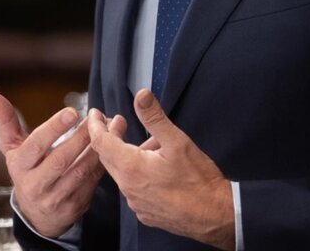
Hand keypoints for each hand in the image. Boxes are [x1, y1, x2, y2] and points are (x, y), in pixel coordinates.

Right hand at [0, 90, 124, 237]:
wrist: (37, 214)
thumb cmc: (25, 168)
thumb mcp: (12, 146)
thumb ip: (4, 119)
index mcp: (19, 166)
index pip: (36, 145)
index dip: (54, 128)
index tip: (72, 112)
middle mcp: (35, 185)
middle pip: (61, 159)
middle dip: (81, 136)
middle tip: (97, 117)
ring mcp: (55, 198)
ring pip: (80, 171)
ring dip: (97, 147)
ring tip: (109, 126)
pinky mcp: (75, 206)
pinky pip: (92, 182)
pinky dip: (103, 161)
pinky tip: (111, 145)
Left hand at [88, 88, 235, 249]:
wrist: (215, 214)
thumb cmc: (198, 180)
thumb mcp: (177, 141)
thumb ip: (155, 117)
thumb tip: (141, 95)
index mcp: (132, 167)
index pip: (100, 142)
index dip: (95, 125)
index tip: (94, 114)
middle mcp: (128, 187)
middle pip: (108, 158)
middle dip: (111, 137)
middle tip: (119, 122)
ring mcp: (136, 203)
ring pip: (122, 173)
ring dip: (128, 155)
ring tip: (152, 144)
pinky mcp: (145, 213)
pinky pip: (133, 188)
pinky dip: (137, 173)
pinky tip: (155, 168)